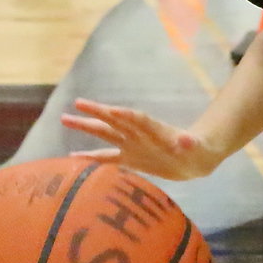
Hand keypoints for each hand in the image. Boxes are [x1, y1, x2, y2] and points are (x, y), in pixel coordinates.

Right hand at [60, 98, 218, 180]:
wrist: (194, 159)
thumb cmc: (197, 150)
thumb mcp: (197, 147)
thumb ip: (190, 143)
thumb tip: (187, 140)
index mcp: (155, 130)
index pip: (138, 119)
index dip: (127, 116)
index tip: (111, 110)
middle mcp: (139, 135)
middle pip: (115, 120)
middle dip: (98, 112)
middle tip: (78, 103)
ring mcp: (132, 145)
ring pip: (105, 133)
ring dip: (87, 126)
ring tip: (65, 118)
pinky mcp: (130, 159)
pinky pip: (106, 158)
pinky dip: (90, 157)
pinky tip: (72, 156)